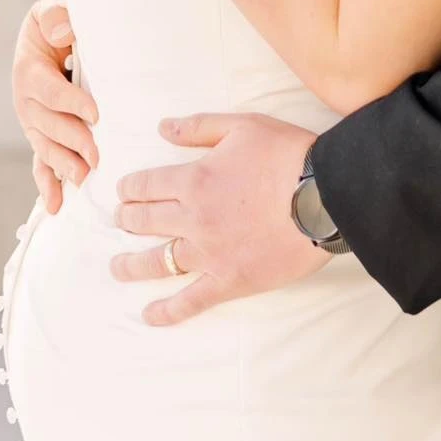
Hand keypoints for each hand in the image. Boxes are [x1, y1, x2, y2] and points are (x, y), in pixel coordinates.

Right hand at [12, 0, 97, 213]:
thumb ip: (57, 17)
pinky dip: (46, 184)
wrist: (47, 34)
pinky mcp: (40, 135)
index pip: (50, 90)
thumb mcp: (53, 12)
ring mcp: (32, 122)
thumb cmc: (56, 23)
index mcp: (29, 70)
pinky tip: (55, 205)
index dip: (72, 102)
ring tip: (83, 178)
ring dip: (63, 165)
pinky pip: (40, 162)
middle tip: (97, 155)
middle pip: (48, 126)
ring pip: (45, 147)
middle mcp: (26, 101)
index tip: (96, 114)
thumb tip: (64, 32)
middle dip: (73, 141)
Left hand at [111, 113, 326, 326]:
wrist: (324, 195)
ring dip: (131, 265)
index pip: (146, 186)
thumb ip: (199, 127)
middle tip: (121, 220)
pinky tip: (149, 314)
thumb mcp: (243, 126)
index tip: (123, 191)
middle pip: (146, 222)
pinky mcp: (229, 280)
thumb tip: (162, 128)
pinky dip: (167, 311)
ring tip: (116, 267)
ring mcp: (209, 253)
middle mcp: (193, 219)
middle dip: (127, 219)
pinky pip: (190, 301)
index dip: (130, 188)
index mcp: (194, 180)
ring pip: (158, 262)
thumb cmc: (286, 155)